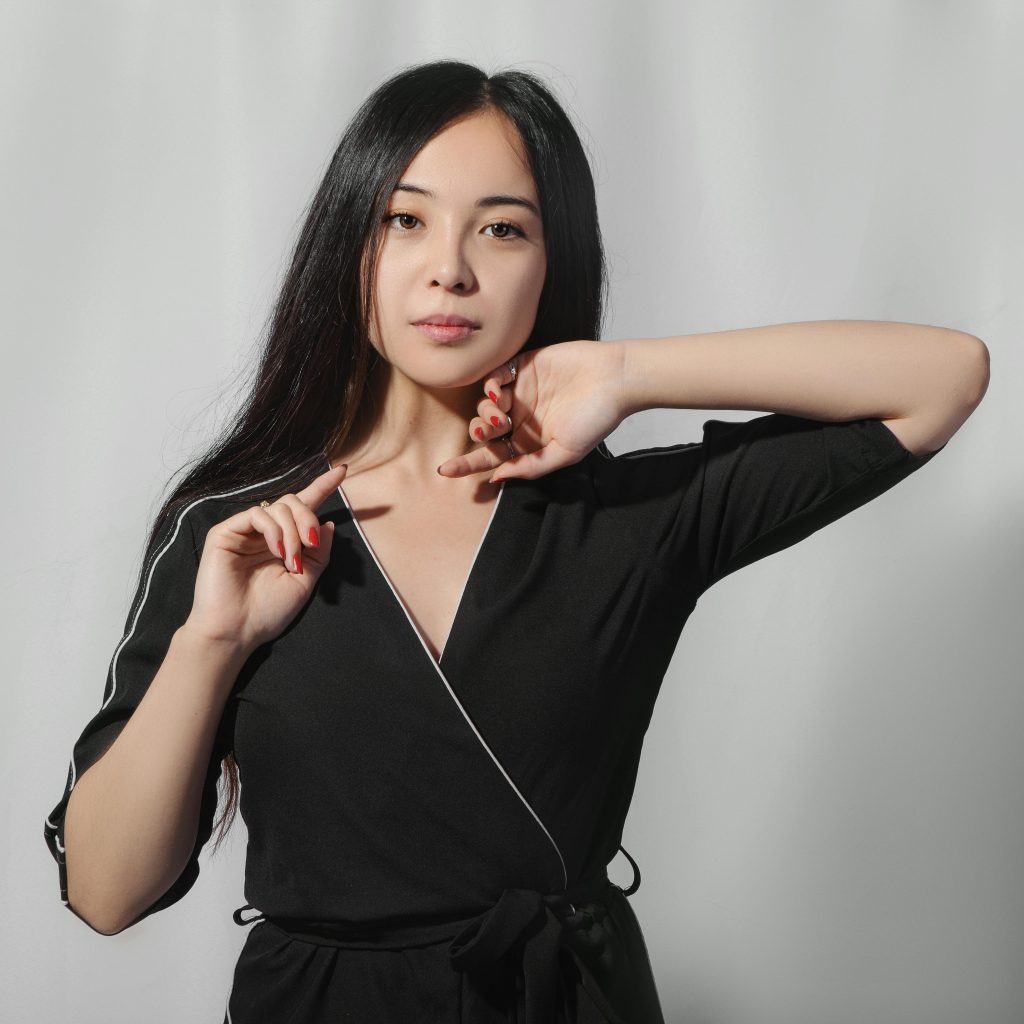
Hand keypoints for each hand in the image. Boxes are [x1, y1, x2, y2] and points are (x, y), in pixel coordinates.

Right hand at [184, 463, 347, 651]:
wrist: (238, 631)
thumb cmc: (268, 611)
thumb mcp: (306, 581)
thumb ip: (319, 552)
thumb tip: (328, 523)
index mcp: (285, 541)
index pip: (305, 506)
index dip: (323, 486)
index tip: (343, 470)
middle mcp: (265, 533)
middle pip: (294, 502)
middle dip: (308, 519)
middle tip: (310, 547)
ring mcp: (245, 531)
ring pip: (278, 506)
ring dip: (293, 532)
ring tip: (291, 560)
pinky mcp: (226, 532)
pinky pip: (257, 514)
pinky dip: (274, 530)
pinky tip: (276, 551)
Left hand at [438, 339, 627, 481]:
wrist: (615, 378)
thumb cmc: (596, 418)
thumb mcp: (565, 452)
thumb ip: (531, 466)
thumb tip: (497, 477)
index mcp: (530, 442)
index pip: (493, 456)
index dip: (468, 464)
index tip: (445, 470)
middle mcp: (522, 419)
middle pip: (484, 431)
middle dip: (480, 434)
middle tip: (490, 430)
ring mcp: (521, 393)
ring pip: (484, 405)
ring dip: (484, 411)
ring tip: (499, 411)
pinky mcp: (523, 367)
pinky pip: (494, 376)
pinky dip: (488, 385)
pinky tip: (497, 391)